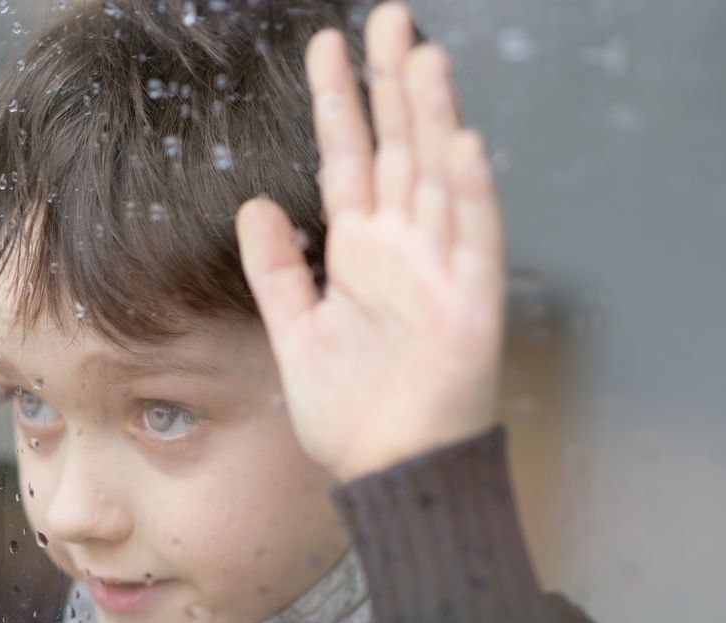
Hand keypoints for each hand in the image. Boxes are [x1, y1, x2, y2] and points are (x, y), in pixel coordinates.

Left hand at [235, 2, 505, 482]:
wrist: (390, 474)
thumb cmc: (350, 412)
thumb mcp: (296, 333)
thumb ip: (277, 270)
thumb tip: (253, 204)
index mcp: (360, 254)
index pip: (348, 161)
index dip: (340, 103)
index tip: (327, 45)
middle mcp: (402, 252)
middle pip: (398, 152)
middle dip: (393, 86)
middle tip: (389, 19)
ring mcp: (440, 275)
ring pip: (437, 181)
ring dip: (432, 122)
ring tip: (421, 59)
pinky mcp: (470, 310)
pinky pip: (472, 244)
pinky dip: (468, 197)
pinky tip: (459, 147)